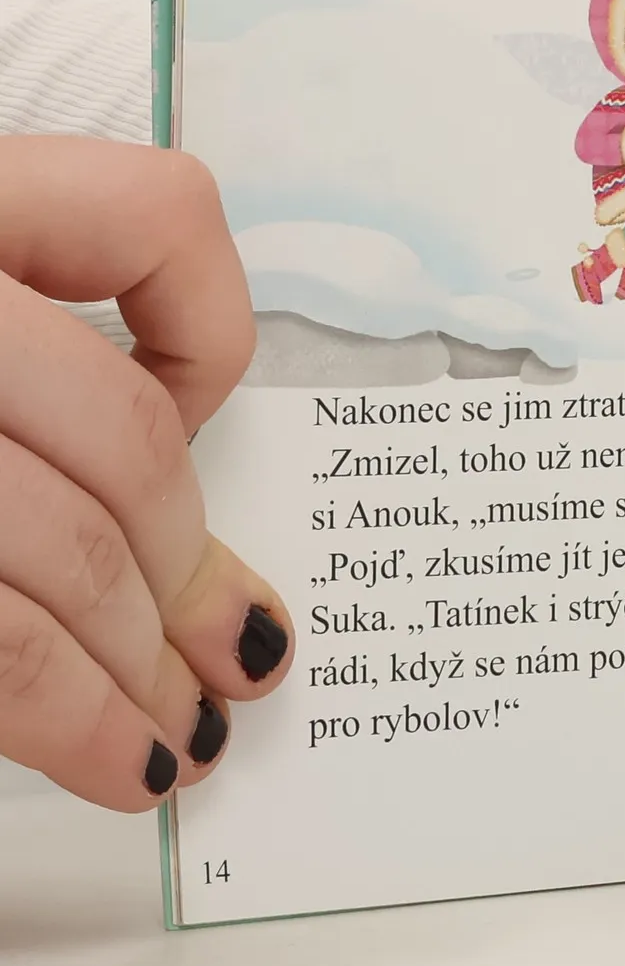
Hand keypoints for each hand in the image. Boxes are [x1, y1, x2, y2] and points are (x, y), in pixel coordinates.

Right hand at [0, 139, 293, 809]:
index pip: (154, 211)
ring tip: (177, 745)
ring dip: (133, 673)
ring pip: (55, 551)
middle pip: (116, 435)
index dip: (210, 324)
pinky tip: (105, 754)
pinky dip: (50, 712)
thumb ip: (46, 358)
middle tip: (236, 664)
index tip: (198, 418)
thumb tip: (207, 555)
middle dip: (185, 573)